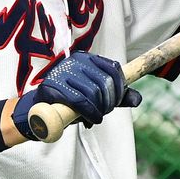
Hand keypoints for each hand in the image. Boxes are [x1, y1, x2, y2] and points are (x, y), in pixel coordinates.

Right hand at [12, 51, 141, 139]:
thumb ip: (116, 96)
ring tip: (96, 116)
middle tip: (104, 112)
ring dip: (100, 109)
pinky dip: (90, 113)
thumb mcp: (96, 97)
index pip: (113, 69)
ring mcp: (63, 71)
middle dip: (109, 101)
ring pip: (94, 92)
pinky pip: (80, 101)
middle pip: (106, 82)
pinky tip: (92, 120)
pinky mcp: (53, 86)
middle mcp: (75, 60)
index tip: (116, 101)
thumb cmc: (70, 101)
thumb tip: (138, 98)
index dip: (120, 87)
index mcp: (87, 58)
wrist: (41, 109)